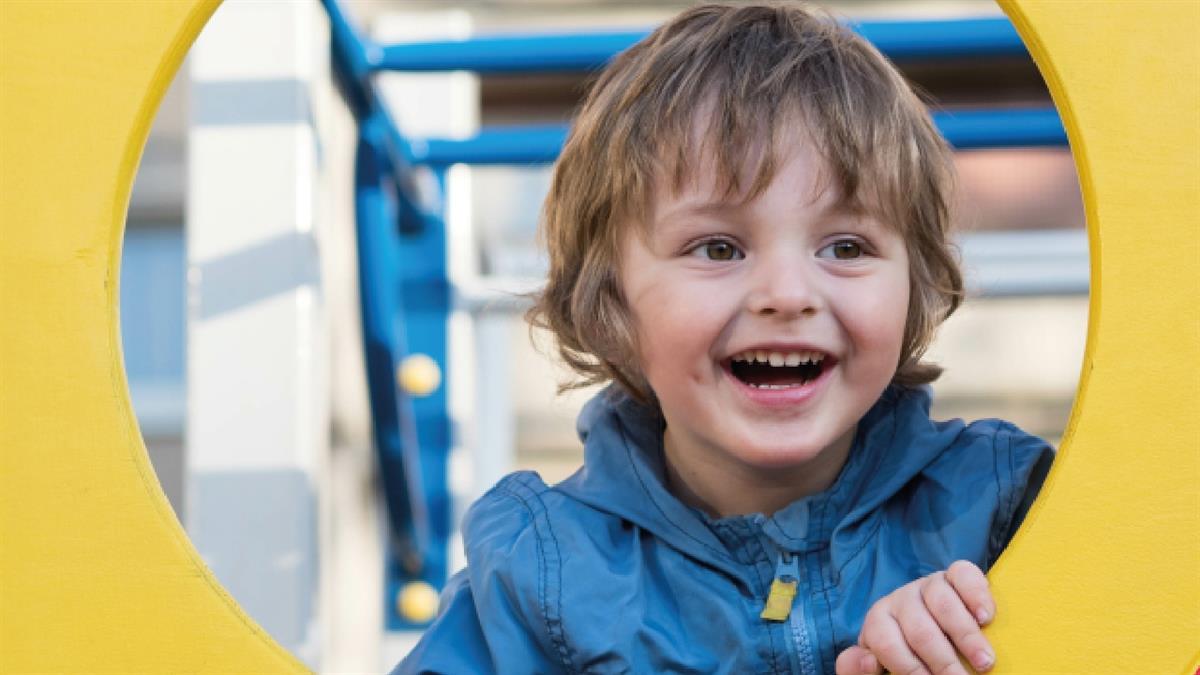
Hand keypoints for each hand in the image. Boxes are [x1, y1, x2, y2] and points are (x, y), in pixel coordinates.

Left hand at [834, 560, 995, 674]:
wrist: (930, 628)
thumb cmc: (906, 653)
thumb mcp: (880, 663)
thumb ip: (859, 667)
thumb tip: (867, 661)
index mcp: (878, 621)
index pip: (885, 642)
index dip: (908, 668)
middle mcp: (901, 599)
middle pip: (920, 629)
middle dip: (943, 662)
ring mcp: (928, 584)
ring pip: (943, 604)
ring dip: (967, 637)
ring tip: (984, 663)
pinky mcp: (954, 575)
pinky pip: (963, 574)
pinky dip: (977, 595)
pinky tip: (986, 619)